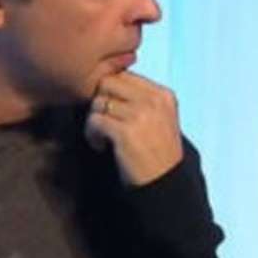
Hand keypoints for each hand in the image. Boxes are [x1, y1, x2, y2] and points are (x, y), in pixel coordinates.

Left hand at [84, 71, 184, 186]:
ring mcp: (141, 115)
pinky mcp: (126, 132)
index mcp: (163, 95)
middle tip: (102, 120)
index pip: (125, 75)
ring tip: (101, 136)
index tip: (110, 110)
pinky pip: (94, 120)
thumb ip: (142, 99)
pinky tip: (101, 146)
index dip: (110, 90)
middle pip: (108, 82)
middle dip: (99, 100)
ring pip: (98, 102)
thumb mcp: (161, 119)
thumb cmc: (158, 153)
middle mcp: (154, 101)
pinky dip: (92, 134)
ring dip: (94, 119)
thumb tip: (107, 81)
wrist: (165, 183)